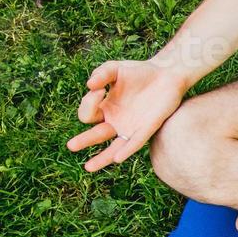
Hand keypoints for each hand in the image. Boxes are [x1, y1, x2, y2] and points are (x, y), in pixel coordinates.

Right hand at [67, 60, 188, 171]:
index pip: (87, 115)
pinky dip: (126, 150)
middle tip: (71, 146)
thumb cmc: (138, 72)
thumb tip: (89, 85)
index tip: (98, 89)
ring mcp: (131, 127)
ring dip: (102, 158)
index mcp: (104, 108)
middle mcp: (115, 121)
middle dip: (84, 141)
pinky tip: (118, 158)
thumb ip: (101, 74)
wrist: (166, 74)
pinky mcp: (147, 129)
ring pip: (113, 148)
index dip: (88, 104)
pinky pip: (135, 143)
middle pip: (96, 135)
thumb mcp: (115, 69)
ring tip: (88, 167)